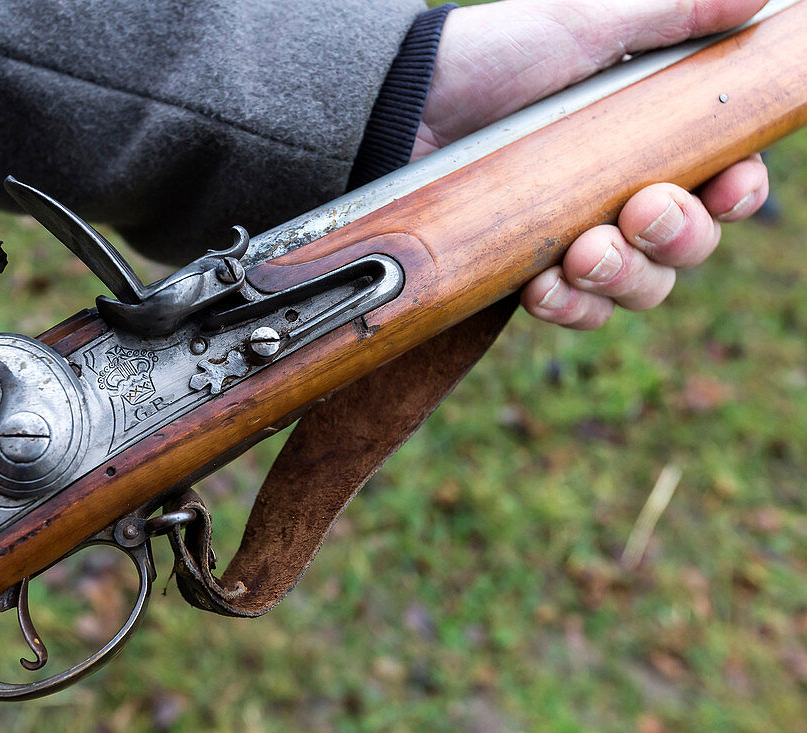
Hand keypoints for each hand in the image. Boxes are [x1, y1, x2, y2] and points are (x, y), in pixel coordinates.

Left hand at [412, 0, 770, 328]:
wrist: (405, 105)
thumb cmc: (495, 57)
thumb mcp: (585, 23)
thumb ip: (672, 14)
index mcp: (650, 140)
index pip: (723, 183)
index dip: (737, 194)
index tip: (728, 187)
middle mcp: (621, 195)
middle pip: (687, 248)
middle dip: (677, 237)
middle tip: (641, 211)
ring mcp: (574, 238)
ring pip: (637, 289)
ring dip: (623, 278)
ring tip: (583, 253)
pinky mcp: (526, 271)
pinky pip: (573, 311)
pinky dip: (568, 306)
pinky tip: (542, 288)